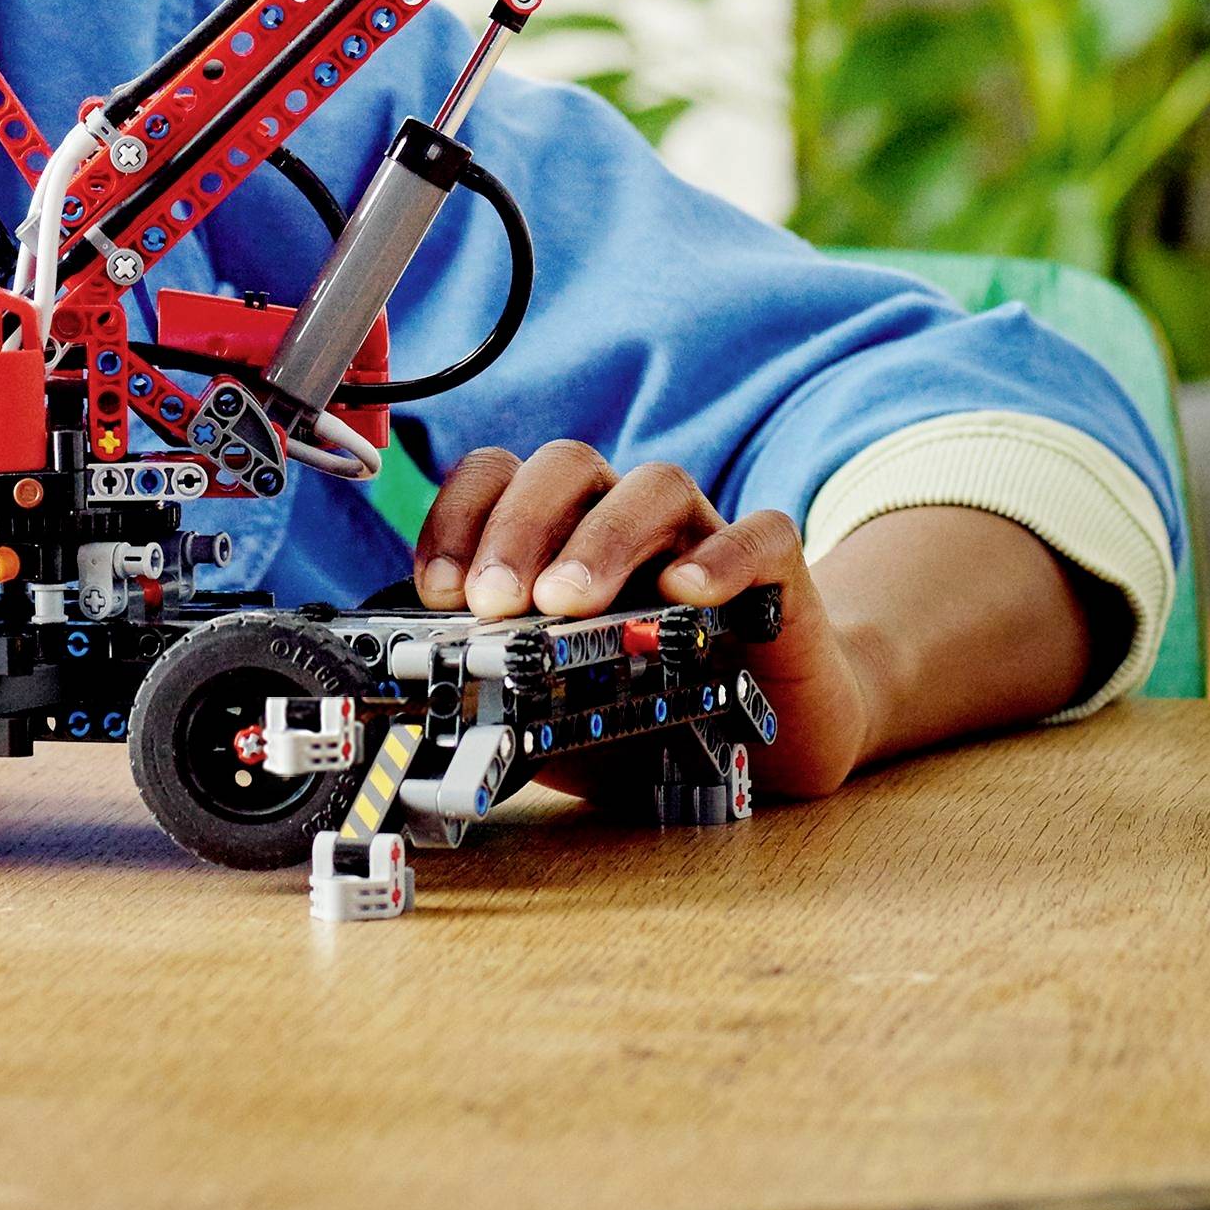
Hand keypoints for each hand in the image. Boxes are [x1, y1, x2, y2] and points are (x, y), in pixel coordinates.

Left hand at [411, 440, 875, 796]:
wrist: (772, 743)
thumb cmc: (652, 713)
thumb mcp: (559, 709)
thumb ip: (508, 693)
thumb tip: (435, 706)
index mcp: (561, 536)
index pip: (498, 478)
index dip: (459, 518)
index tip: (439, 589)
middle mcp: (626, 520)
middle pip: (568, 467)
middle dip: (519, 526)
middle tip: (493, 602)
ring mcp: (702, 537)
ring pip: (655, 485)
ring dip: (603, 536)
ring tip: (566, 602)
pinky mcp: (775, 570)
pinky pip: (758, 533)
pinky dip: (720, 556)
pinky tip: (686, 592)